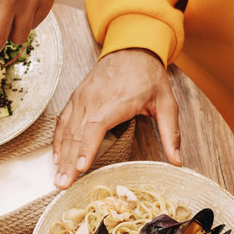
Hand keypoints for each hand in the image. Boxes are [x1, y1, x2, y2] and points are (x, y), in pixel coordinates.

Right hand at [52, 49, 180, 188]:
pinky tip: (56, 158)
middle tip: (62, 185)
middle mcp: (95, 99)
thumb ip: (170, 132)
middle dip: (69, 162)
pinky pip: (63, 122)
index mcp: (117, 101)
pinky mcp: (76, 98)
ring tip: (58, 179)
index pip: (97, 126)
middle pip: (77, 134)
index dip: (87, 147)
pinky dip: (58, 141)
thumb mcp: (167, 102)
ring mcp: (82, 98)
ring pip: (68, 131)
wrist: (131, 48)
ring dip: (61, 156)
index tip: (80, 167)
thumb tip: (177, 161)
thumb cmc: (149, 77)